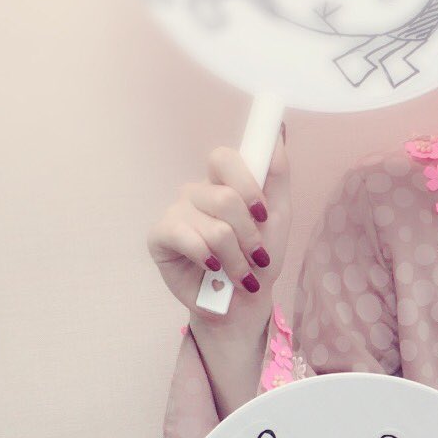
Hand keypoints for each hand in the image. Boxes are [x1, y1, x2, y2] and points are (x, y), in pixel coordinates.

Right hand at [147, 133, 290, 339]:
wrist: (242, 302)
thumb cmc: (259, 258)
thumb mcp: (278, 216)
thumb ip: (276, 175)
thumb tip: (276, 135)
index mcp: (223, 182)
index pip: (224, 158)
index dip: (247, 184)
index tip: (262, 211)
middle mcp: (197, 192)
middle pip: (225, 196)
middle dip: (249, 234)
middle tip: (257, 255)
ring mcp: (177, 212)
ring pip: (214, 227)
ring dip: (236, 258)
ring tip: (240, 274)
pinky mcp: (160, 236)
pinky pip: (186, 238)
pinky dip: (209, 260)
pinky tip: (213, 269)